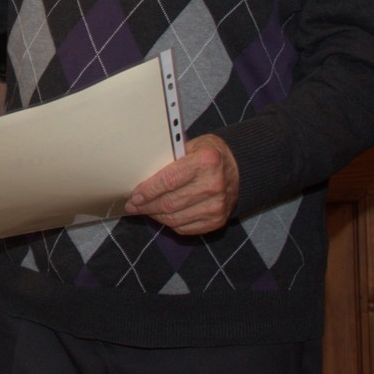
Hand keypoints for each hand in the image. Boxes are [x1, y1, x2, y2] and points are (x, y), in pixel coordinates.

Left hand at [122, 135, 238, 236]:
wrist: (240, 170)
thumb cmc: (210, 155)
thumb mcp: (192, 145)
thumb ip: (170, 158)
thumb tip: (141, 175)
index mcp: (206, 162)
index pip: (169, 181)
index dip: (148, 191)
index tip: (134, 196)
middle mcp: (213, 185)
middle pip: (170, 203)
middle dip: (146, 206)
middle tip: (133, 206)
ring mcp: (217, 206)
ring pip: (174, 219)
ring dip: (155, 216)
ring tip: (145, 210)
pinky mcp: (217, 221)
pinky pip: (185, 228)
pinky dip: (169, 223)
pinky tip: (162, 216)